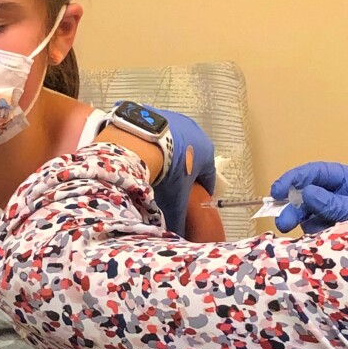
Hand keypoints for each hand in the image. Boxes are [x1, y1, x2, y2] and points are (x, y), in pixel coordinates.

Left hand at [148, 107, 216, 235]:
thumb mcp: (175, 198)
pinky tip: (141, 152)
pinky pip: (155, 132)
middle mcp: (194, 131)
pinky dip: (151, 142)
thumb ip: (179, 217)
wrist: (138, 142)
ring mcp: (174, 118)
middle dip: (185, 171)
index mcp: (206, 151)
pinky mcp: (153, 112)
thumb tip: (178, 236)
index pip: (209, 175)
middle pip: (192, 157)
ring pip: (174, 142)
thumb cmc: (166, 172)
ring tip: (156, 168)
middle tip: (175, 186)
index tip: (198, 200)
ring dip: (168, 154)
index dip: (203, 190)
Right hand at [271, 162, 347, 232]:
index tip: (277, 191)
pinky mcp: (342, 234)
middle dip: (295, 208)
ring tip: (315, 237)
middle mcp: (345, 195)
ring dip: (307, 225)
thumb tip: (306, 192)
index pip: (318, 173)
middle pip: (311, 196)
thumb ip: (333, 203)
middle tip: (283, 224)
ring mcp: (343, 215)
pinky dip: (317, 238)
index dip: (295, 179)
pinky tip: (322, 244)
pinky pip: (321, 233)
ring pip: (313, 217)